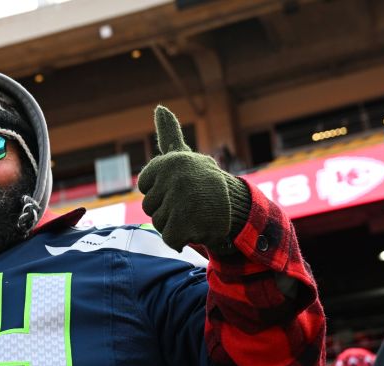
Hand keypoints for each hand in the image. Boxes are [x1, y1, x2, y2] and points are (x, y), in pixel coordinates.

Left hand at [136, 106, 250, 253]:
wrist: (239, 207)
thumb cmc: (203, 181)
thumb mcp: (184, 155)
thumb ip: (169, 133)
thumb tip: (160, 107)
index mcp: (170, 161)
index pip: (144, 185)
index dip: (160, 190)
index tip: (181, 185)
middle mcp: (176, 178)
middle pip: (149, 206)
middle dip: (167, 209)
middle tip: (190, 201)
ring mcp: (182, 201)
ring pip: (159, 223)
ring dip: (175, 224)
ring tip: (195, 213)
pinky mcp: (186, 224)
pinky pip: (169, 239)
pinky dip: (182, 239)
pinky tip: (198, 227)